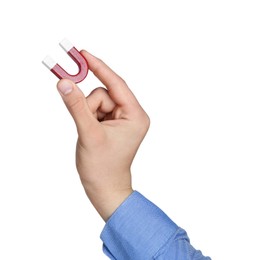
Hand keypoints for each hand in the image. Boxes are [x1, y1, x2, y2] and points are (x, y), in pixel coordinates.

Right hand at [57, 51, 149, 220]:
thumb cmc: (103, 167)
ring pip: (98, 101)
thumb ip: (76, 106)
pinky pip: (96, 109)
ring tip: (91, 133)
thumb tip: (65, 83)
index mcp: (136, 116)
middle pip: (105, 94)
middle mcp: (132, 115)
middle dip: (90, 106)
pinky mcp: (113, 123)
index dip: (99, 68)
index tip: (84, 54)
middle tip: (86, 124)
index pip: (117, 85)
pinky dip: (88, 117)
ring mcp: (122, 119)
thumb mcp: (89, 133)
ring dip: (88, 113)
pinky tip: (92, 133)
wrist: (104, 187)